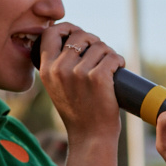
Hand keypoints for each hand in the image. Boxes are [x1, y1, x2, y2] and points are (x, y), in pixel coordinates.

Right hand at [36, 23, 123, 144]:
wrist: (90, 137)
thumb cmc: (77, 112)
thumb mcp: (57, 87)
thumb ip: (58, 65)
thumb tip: (71, 38)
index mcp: (46, 70)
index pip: (50, 33)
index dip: (66, 27)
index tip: (78, 34)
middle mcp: (59, 69)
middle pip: (80, 35)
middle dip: (94, 41)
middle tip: (100, 54)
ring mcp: (79, 73)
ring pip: (100, 46)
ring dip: (108, 53)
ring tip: (109, 67)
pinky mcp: (98, 78)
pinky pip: (113, 56)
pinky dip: (119, 60)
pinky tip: (119, 68)